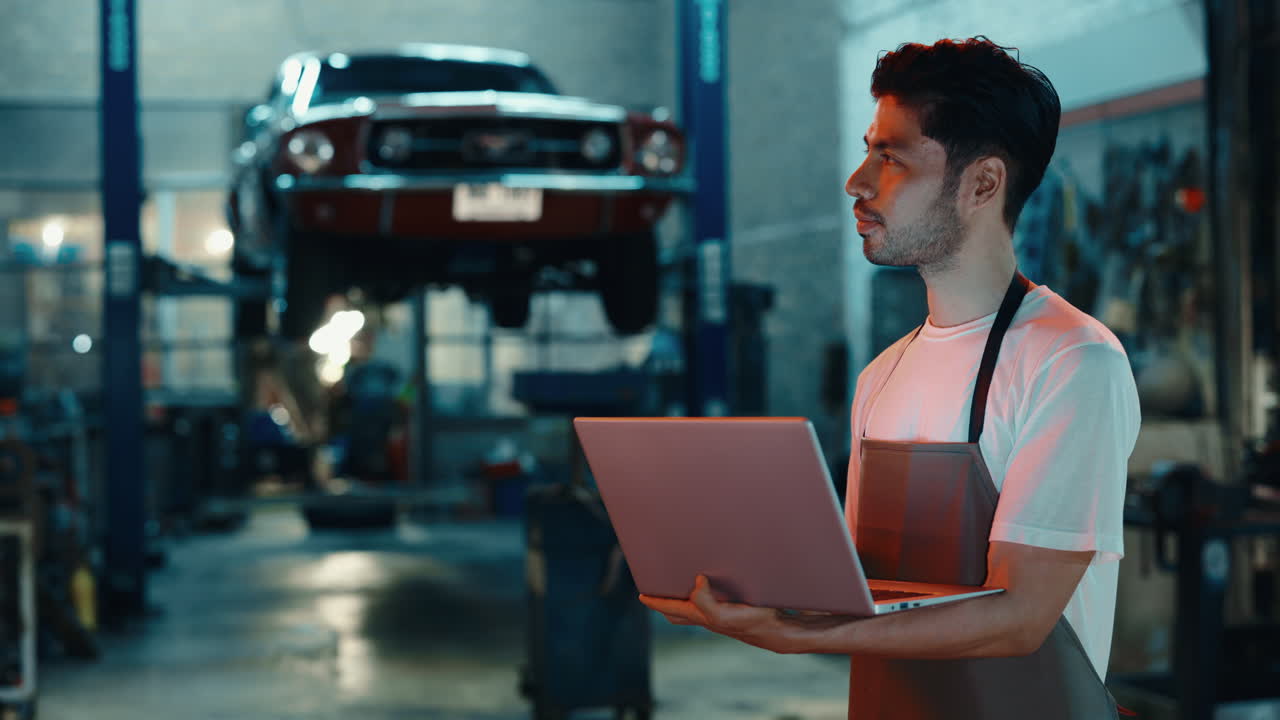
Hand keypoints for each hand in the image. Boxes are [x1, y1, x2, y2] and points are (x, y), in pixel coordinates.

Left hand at [638, 575, 801, 653]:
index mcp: (703, 618)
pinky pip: (712, 596)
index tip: (642, 593)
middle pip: (679, 610)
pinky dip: (706, 587)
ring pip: (695, 603)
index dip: (655, 603)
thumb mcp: (724, 617)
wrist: (782, 630)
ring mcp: (722, 612)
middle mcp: (709, 616)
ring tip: (680, 574)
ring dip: (685, 592)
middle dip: (666, 599)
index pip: (671, 611)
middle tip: (657, 582)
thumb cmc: (753, 624)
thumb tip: (696, 582)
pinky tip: (712, 573)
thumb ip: (705, 603)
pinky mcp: (735, 606)